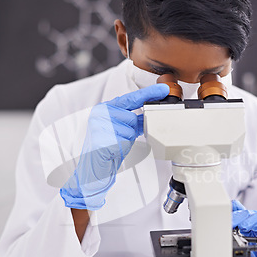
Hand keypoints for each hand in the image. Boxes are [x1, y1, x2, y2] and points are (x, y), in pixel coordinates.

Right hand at [60, 84, 168, 209]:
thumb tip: (151, 113)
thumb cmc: (108, 148)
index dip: (148, 93)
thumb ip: (134, 120)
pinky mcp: (102, 138)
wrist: (93, 167)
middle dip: (130, 130)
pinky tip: (112, 149)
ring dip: (126, 140)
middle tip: (118, 137)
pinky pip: (124, 141)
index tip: (163, 89)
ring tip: (114, 144)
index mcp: (105, 108)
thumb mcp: (122, 130)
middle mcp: (101, 113)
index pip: (131, 98)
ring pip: (129, 130)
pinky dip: (122, 148)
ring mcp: (100, 125)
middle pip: (131, 117)